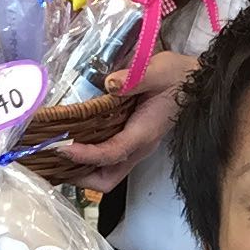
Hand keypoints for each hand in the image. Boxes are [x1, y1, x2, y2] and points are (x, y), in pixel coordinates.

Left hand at [61, 51, 197, 192]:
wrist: (196, 82)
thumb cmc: (176, 76)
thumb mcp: (157, 70)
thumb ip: (134, 77)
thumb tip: (110, 83)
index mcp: (143, 133)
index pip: (111, 154)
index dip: (85, 155)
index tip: (61, 148)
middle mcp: (139, 146)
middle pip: (107, 179)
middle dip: (79, 177)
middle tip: (53, 161)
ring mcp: (136, 146)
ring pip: (107, 172)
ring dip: (81, 170)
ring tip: (56, 154)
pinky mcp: (132, 140)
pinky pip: (108, 159)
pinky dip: (88, 158)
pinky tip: (72, 141)